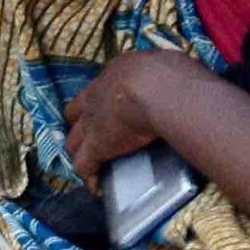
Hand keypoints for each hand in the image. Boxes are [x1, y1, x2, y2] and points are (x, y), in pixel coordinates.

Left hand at [63, 50, 210, 185]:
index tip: (111, 111)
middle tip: (94, 138)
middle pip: (75, 114)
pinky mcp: (96, 146)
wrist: (157, 90)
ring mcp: (92, 123)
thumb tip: (175, 72)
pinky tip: (96, 187)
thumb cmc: (171, 74)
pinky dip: (89, 176)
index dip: (102, 102)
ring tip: (93, 166)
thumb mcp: (165, 63)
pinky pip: (84, 165)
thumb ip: (164, 70)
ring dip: (81, 153)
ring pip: (74, 141)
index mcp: (115, 74)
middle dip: (81, 125)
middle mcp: (96, 97)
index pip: (100, 89)